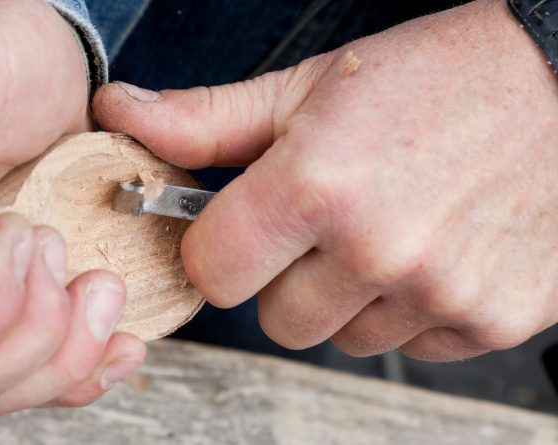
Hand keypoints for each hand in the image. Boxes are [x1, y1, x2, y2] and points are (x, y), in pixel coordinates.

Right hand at [0, 0, 143, 422]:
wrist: (36, 82)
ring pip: (0, 394)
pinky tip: (121, 340)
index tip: (14, 225)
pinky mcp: (12, 327)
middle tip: (55, 241)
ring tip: (99, 280)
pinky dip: (92, 370)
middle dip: (31, 325)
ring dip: (69, 349)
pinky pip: (46, 387)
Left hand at [93, 0, 557, 361]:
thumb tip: (117, 114)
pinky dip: (404, 310)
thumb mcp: (309, 86)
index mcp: (318, 185)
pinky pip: (406, 345)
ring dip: (343, 296)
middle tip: (318, 223)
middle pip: (273, 318)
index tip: (236, 227)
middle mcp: (378, 250)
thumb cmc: (434, 76)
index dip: (215, 249)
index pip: (211, 272)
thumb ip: (204, 118)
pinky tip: (429, 250)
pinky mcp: (489, 321)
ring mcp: (439, 293)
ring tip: (380, 230)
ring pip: (339, 337)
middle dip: (280, 276)